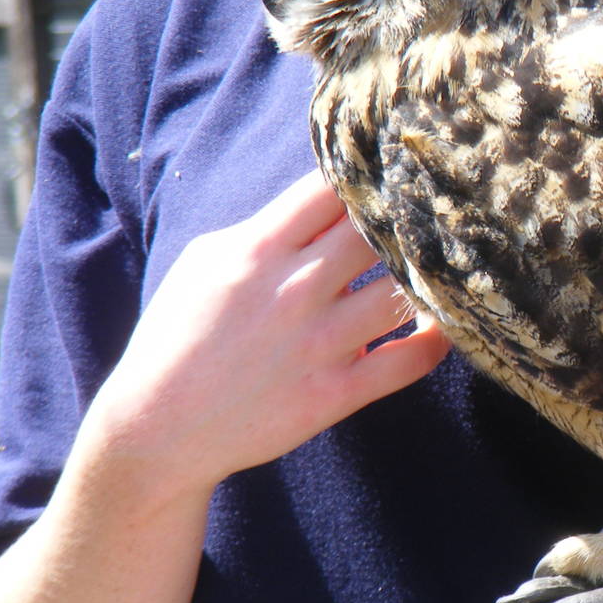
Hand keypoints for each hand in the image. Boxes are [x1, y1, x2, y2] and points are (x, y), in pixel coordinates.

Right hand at [86, 170, 450, 496]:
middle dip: (408, 221)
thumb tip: (324, 200)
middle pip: (377, 233)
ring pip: (402, 293)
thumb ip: (266, 229)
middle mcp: (293, 291)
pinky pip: (410, 361)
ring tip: (443, 273)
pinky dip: (436, 340)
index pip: (330, 189)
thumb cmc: (180, 335)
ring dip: (430, 280)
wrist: (159, 427)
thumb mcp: (205, 263)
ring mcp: (318, 344)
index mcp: (258, 250)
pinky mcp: (335, 394)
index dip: (368, 176)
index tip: (392, 175)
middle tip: (435, 221)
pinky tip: (439, 325)